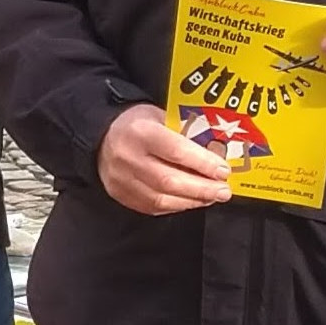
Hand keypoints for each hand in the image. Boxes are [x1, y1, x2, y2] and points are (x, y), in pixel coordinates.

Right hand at [98, 103, 233, 215]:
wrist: (102, 136)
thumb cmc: (136, 124)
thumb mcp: (161, 117)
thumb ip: (186, 134)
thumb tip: (216, 154)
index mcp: (141, 132)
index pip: (176, 151)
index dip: (203, 164)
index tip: (222, 170)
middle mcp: (128, 157)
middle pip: (170, 180)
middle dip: (202, 188)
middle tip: (223, 190)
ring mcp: (122, 179)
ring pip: (162, 199)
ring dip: (192, 200)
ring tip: (211, 196)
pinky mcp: (121, 194)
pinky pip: (153, 207)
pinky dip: (176, 206)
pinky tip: (191, 200)